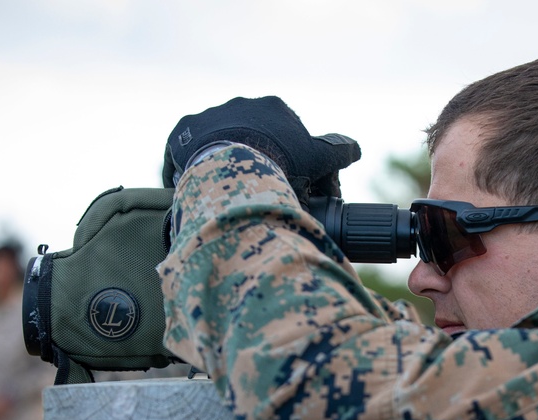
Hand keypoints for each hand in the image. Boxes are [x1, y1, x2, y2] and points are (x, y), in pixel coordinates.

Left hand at [161, 96, 360, 204]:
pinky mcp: (182, 130)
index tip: (291, 187)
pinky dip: (189, 171)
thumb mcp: (318, 158)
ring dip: (224, 166)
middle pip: (252, 140)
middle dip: (257, 164)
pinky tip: (195, 191)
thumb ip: (338, 151)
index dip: (292, 165)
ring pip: (219, 145)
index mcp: (274, 108)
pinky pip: (184, 153)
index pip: (287, 138)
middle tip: (259, 194)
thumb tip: (355, 149)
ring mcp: (209, 115)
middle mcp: (240, 104)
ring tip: (227, 196)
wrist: (233, 163)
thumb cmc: (280, 161)